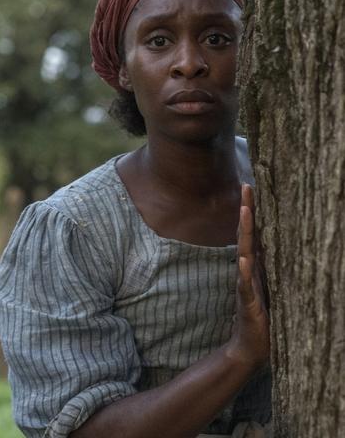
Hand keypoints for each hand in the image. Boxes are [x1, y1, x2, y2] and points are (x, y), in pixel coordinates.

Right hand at [226, 184, 269, 370]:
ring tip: (244, 212)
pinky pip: (245, 284)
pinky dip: (243, 271)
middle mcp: (249, 271)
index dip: (254, 212)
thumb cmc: (265, 320)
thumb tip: (290, 250)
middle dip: (247, 211)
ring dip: (243, 232)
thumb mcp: (276, 290)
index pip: (255, 234)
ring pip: (244, 252)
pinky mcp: (247, 302)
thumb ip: (276, 270)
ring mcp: (246, 285)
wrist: (251, 347)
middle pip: (246, 235)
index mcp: (258, 267)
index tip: (252, 189)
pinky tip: (243, 258)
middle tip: (246, 187)